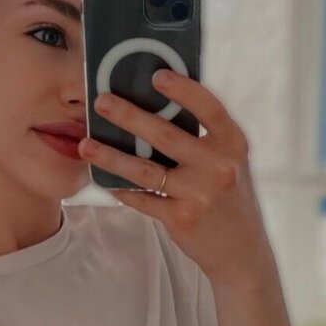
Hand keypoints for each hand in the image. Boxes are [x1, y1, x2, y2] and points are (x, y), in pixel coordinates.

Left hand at [78, 69, 269, 284]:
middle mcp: (219, 166)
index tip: (156, 75)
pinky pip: (143, 199)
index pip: (209, 108)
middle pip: (166, 135)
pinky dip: (121, 189)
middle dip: (129, 116)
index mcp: (232, 143)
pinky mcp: (182, 218)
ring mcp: (199, 194)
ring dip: (111, 156)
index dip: (183, 90)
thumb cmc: (228, 196)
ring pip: (145, 170)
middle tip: (100, 101)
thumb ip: (204, 137)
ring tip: (85, 144)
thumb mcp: (228, 161)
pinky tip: (104, 179)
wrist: (241, 250)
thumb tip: (159, 103)